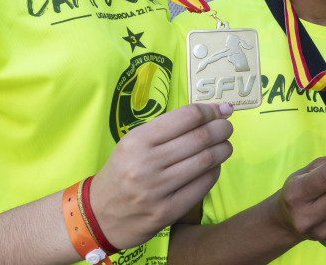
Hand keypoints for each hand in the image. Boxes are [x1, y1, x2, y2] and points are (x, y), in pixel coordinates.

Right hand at [90, 102, 234, 248]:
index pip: (187, 117)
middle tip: (227, 128)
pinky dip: (214, 172)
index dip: (211, 111)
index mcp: (138, 140)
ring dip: (223, 150)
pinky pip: (203, 186)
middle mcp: (146, 163)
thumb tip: (216, 111)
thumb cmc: (123, 171)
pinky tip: (213, 167)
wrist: (99, 215)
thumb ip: (170, 128)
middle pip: (201, 137)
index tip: (221, 111)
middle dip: (222, 129)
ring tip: (224, 146)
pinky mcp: (166, 212)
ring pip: (206, 161)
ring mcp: (156, 190)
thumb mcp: (135, 142)